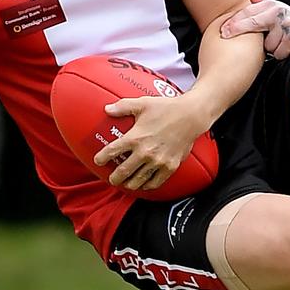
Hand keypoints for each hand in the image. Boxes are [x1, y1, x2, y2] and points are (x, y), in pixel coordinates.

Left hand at [94, 95, 208, 189]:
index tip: (98, 160)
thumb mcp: (142, 103)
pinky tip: (144, 184)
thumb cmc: (167, 108)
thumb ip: (123, 107)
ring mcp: (158, 161)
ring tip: (126, 184)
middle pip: (123, 172)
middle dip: (114, 178)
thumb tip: (107, 109)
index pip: (112, 152)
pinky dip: (147, 186)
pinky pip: (155, 182)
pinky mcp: (170, 166)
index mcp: (135, 137)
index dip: (102, 158)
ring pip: (138, 180)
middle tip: (112, 179)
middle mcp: (145, 152)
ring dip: (129, 184)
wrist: (191, 116)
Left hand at [220, 0, 289, 58]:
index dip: (234, 21)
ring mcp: (289, 28)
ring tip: (278, 43)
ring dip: (270, 47)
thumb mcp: (280, 9)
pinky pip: (278, 53)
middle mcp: (282, 15)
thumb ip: (263, 3)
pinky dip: (280, 54)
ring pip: (267, 44)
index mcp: (275, 6)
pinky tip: (286, 49)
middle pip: (254, 24)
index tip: (223, 29)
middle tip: (226, 35)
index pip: (250, 12)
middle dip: (238, 30)